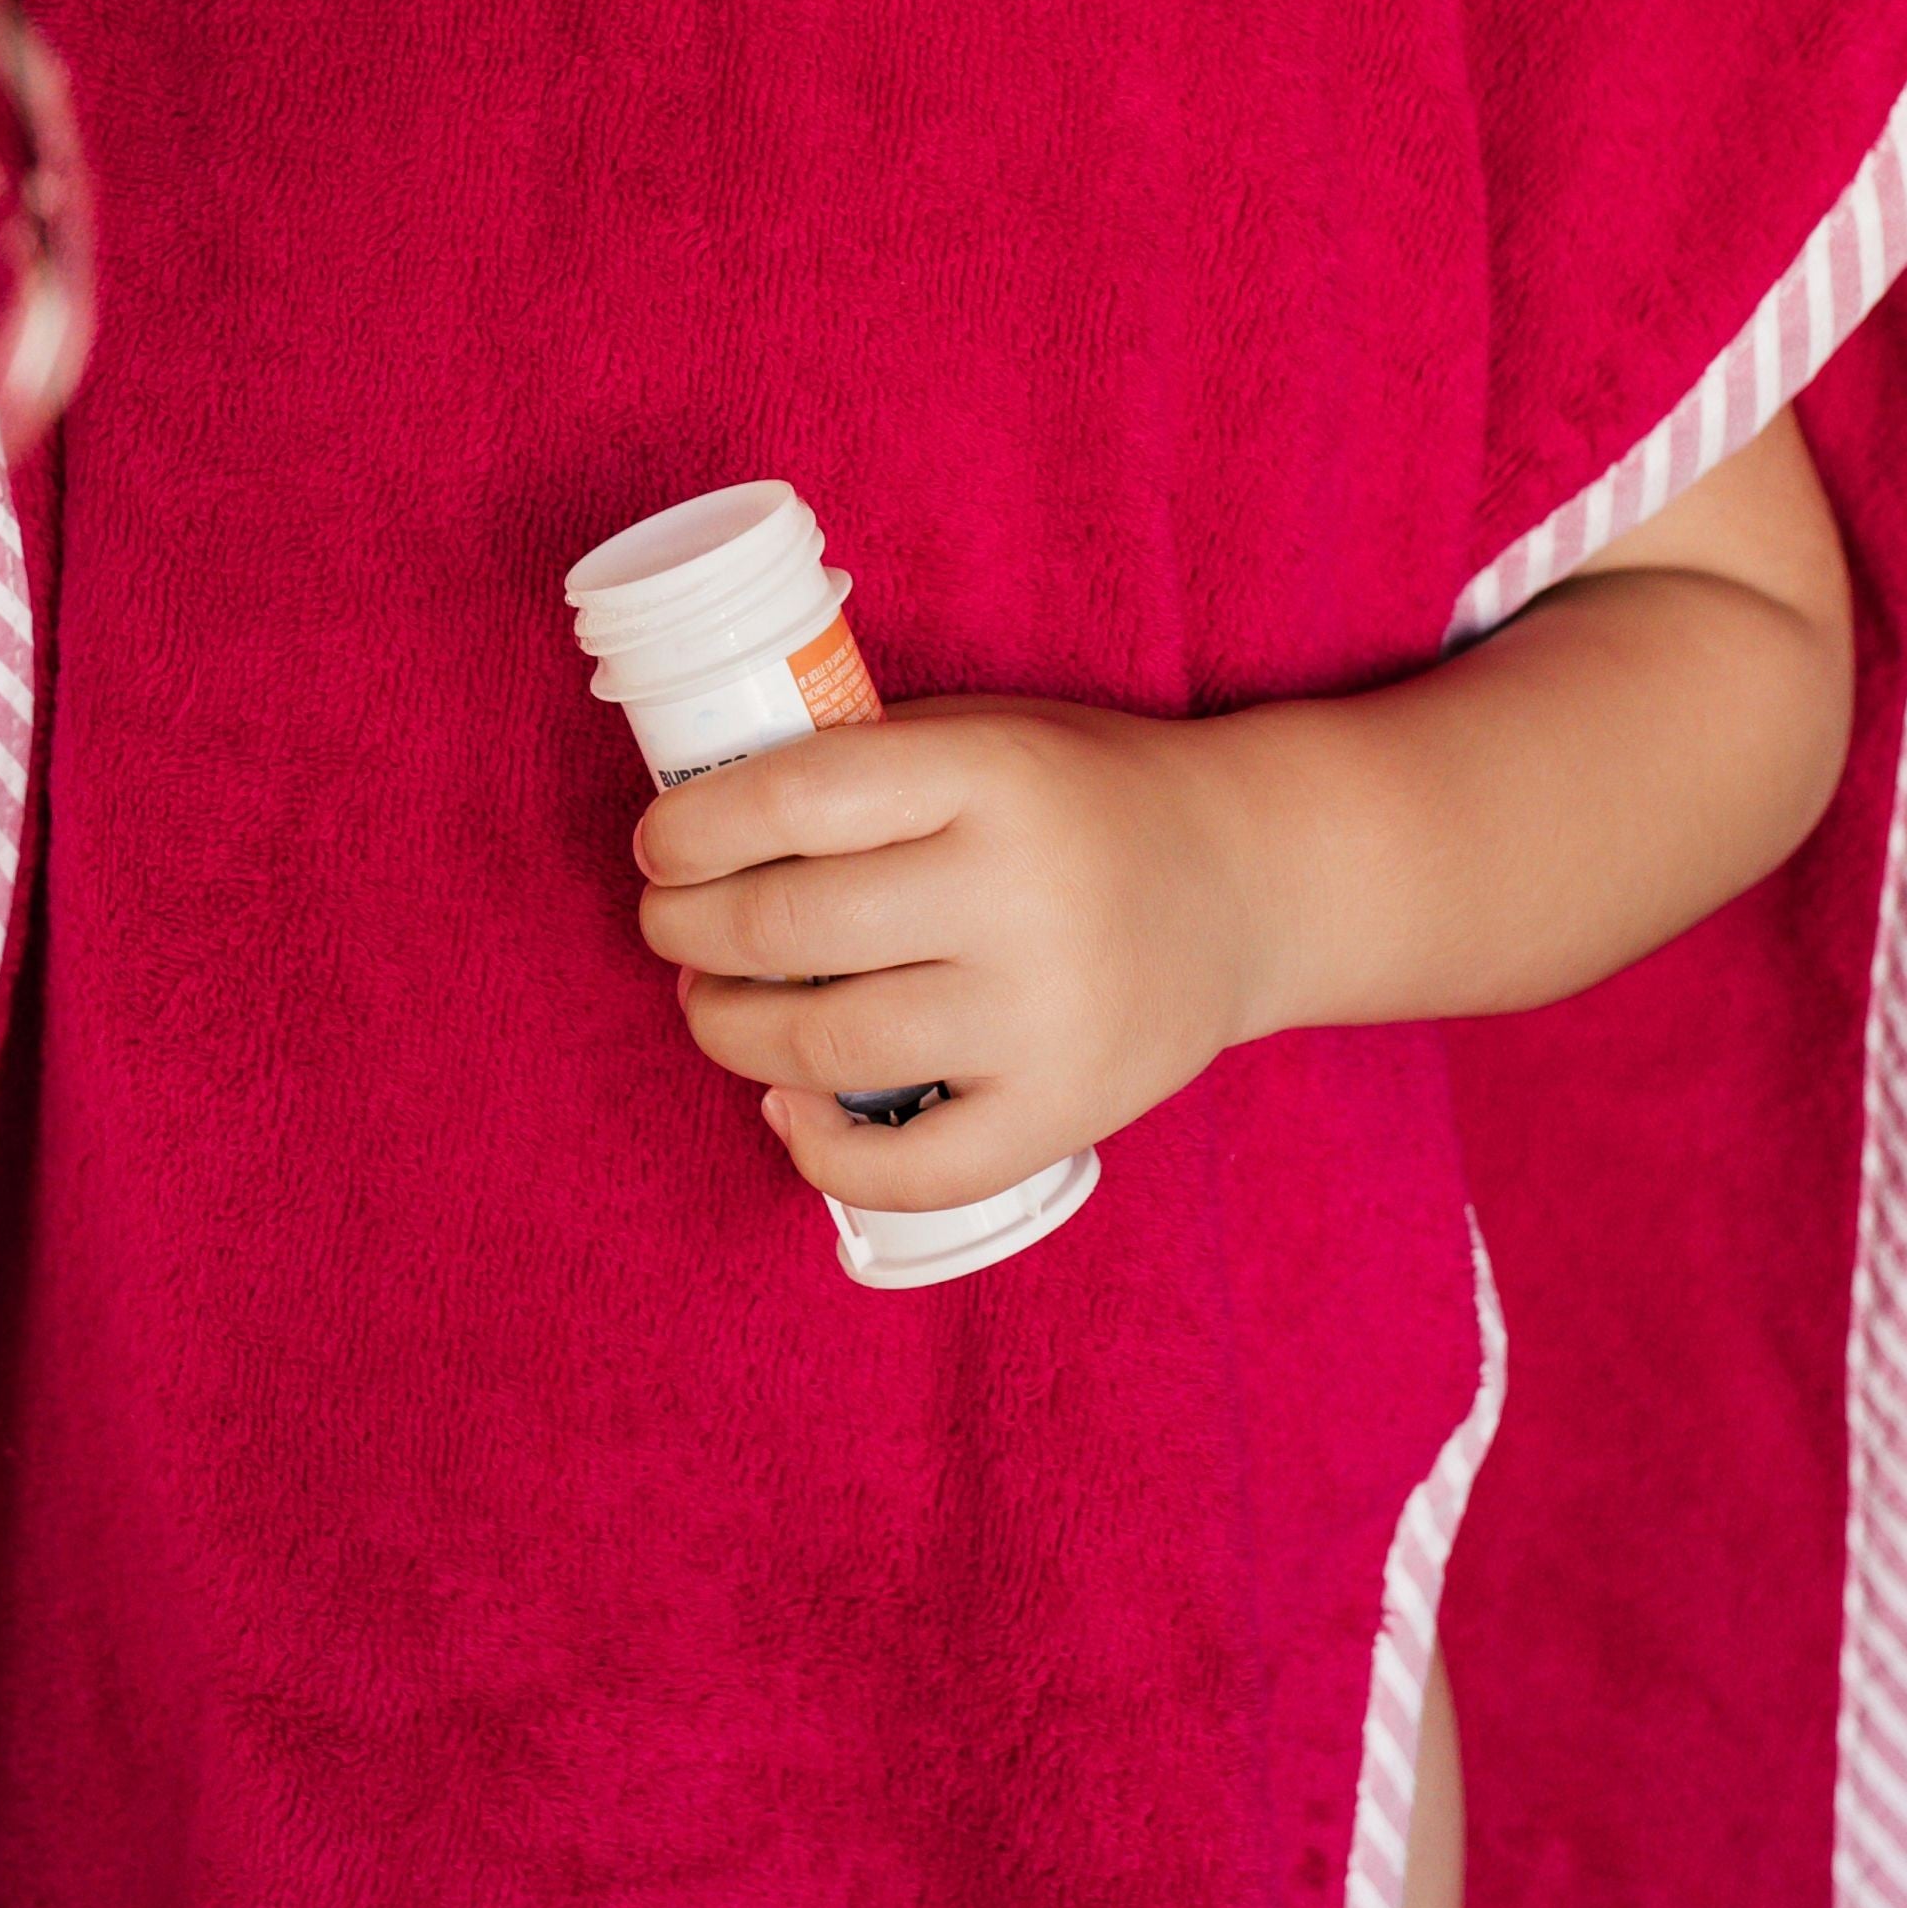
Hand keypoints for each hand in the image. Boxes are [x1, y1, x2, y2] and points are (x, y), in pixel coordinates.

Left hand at [634, 702, 1264, 1215]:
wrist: (1247, 881)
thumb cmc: (1075, 799)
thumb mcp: (982, 738)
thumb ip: (865, 772)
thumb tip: (698, 836)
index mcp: (990, 774)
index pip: (792, 800)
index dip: (692, 831)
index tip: (659, 848)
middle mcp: (1019, 893)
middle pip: (785, 928)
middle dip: (686, 931)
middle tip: (672, 926)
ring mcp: (1045, 1015)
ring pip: (824, 1049)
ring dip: (729, 1031)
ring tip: (716, 1005)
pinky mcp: (1066, 1112)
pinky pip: (910, 1168)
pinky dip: (820, 1148)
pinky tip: (790, 1105)